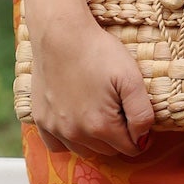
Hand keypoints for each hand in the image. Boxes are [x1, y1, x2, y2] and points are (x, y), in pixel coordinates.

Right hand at [28, 11, 155, 157]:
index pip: (130, 148)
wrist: (60, 33)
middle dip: (118, 136)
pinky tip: (75, 123)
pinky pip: (56, 145)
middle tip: (118, 108)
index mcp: (101, 126)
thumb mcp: (131, 78)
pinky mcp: (40, 119)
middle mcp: (76, 134)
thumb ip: (142, 114)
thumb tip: (143, 139)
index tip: (136, 116)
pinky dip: (68, 141)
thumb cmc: (98, 51)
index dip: (139, 134)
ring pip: (83, 150)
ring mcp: (55, 128)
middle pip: (108, 151)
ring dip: (95, 140)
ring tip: (98, 112)